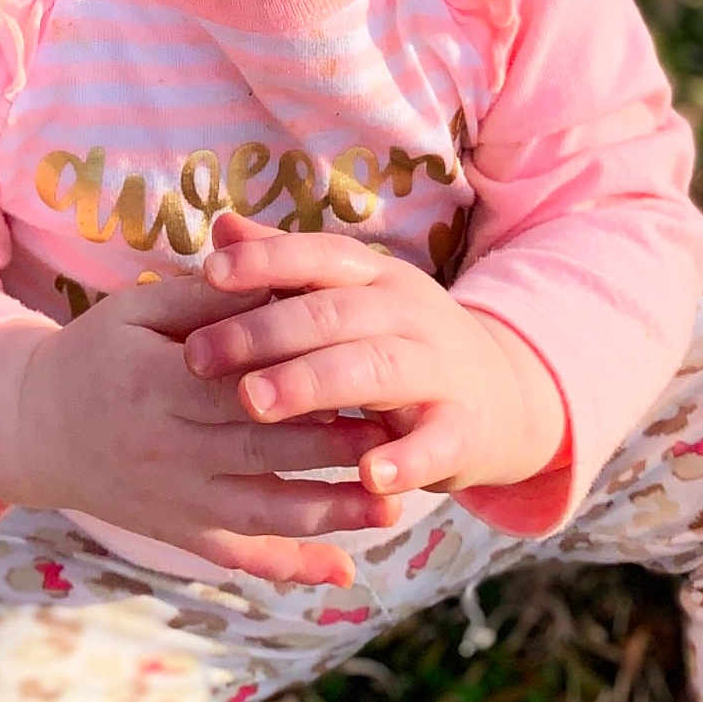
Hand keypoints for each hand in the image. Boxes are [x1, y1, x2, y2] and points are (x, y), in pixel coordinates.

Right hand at [0, 274, 402, 585]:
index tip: (366, 368)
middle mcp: (166, 447)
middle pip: (262, 448)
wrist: (34, 428)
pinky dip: (290, 568)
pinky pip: (238, 557)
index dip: (304, 378)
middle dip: (335, 444)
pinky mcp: (177, 532)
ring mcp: (172, 499)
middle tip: (402, 433)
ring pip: (262, 512)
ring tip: (393, 504)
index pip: (241, 382)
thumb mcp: (136, 310)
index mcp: (156, 383)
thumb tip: (278, 281)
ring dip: (329, 512)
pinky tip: (344, 570)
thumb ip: (206, 298)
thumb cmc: (96, 354)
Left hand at [184, 213, 565, 497]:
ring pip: (374, 368)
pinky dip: (405, 460)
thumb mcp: (348, 297)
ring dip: (312, 384)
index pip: (318, 254)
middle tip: (199, 356)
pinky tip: (368, 475)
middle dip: (263, 332)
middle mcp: (408, 313)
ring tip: (255, 403)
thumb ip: (286, 267)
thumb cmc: (395, 343)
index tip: (209, 271)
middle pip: (333, 313)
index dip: (265, 260)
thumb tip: (220, 226)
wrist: (503, 396)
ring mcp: (439, 369)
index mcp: (375, 276)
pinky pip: (435, 443)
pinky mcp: (464, 429)